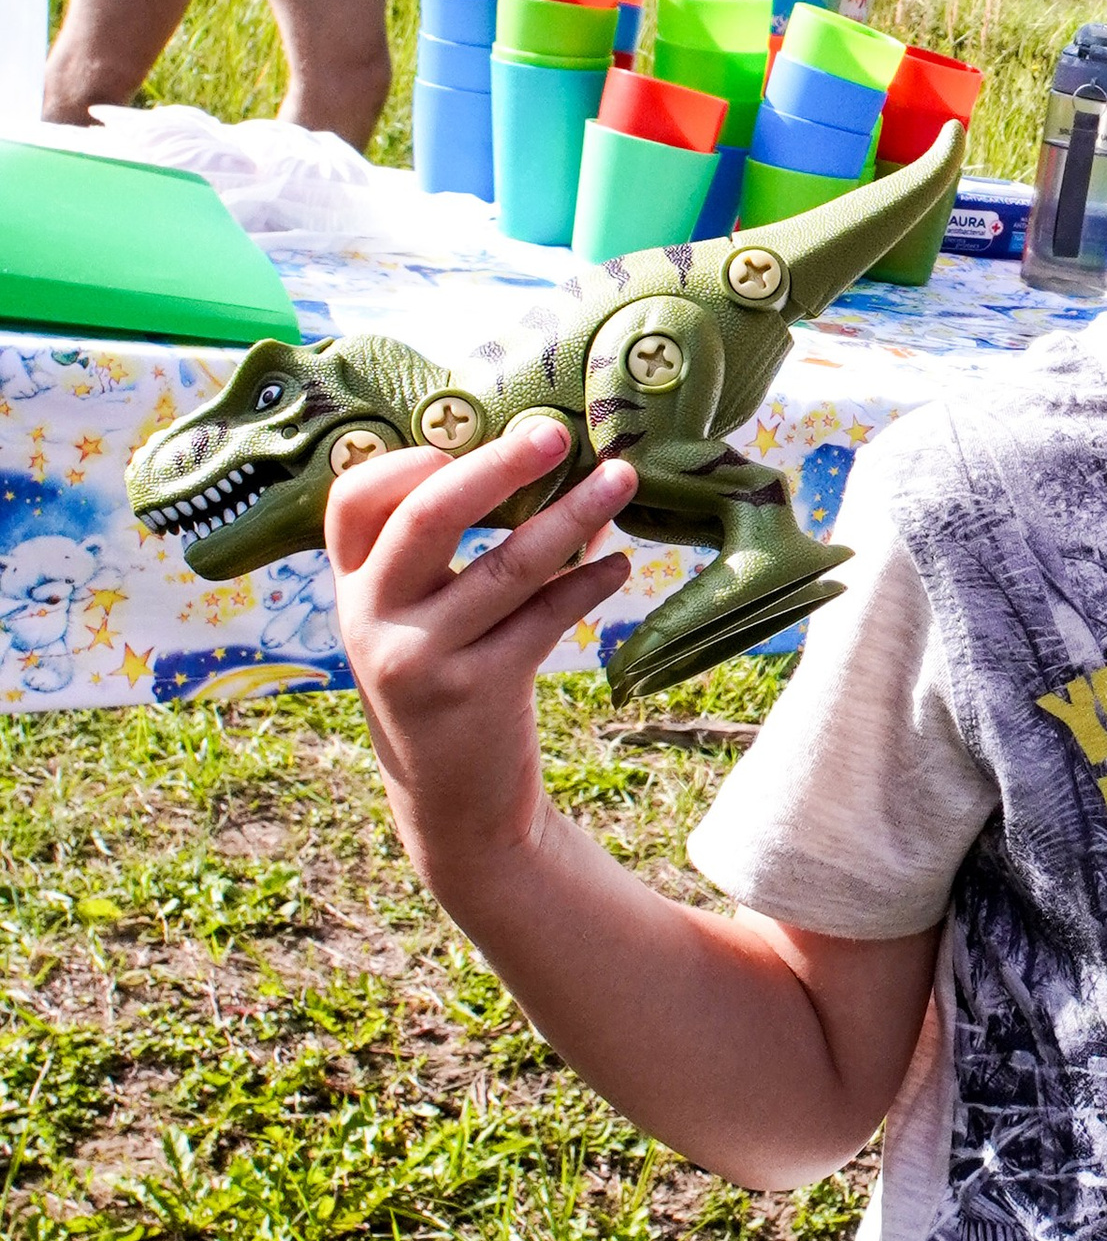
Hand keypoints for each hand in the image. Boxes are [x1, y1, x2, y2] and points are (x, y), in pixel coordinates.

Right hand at [328, 414, 635, 883]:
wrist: (454, 808)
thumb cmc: (446, 687)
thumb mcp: (419, 622)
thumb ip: (446, 556)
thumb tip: (543, 462)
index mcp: (352, 589)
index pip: (351, 503)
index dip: (402, 463)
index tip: (459, 440)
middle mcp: (372, 618)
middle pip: (427, 518)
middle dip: (497, 466)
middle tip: (556, 432)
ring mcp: (422, 658)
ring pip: (504, 566)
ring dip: (572, 516)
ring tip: (621, 480)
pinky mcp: (478, 691)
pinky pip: (543, 618)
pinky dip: (587, 584)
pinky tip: (620, 564)